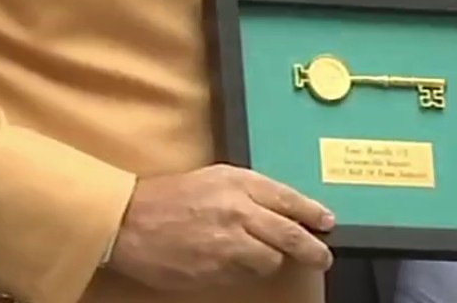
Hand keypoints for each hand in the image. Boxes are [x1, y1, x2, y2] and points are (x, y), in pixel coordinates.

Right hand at [105, 164, 335, 290]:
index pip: (289, 200)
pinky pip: (244, 276)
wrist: (129, 221)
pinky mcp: (216, 271)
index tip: (327, 223)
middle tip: (322, 257)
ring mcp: (229, 245)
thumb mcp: (213, 179)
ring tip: (259, 255)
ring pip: (270, 261)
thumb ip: (249, 191)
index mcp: (239, 184)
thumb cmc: (168, 197)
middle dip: (313, 250)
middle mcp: (239, 212)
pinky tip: (231, 262)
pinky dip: (245, 271)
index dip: (312, 213)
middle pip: (291, 236)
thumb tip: (283, 209)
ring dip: (270, 261)